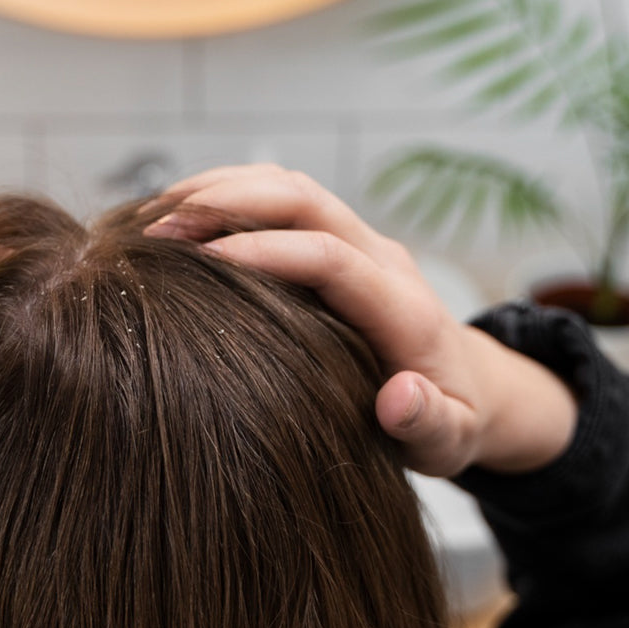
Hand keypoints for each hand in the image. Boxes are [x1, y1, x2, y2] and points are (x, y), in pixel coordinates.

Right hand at [144, 164, 577, 477]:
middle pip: (304, 198)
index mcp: (402, 306)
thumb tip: (400, 397)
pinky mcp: (337, 239)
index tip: (199, 259)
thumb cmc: (451, 419)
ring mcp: (359, 241)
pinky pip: (282, 197)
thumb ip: (429, 423)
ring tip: (156, 212)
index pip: (330, 255)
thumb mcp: (449, 441)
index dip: (265, 250)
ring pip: (288, 186)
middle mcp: (380, 258)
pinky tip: (181, 216)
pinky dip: (230, 194)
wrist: (472, 384)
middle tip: (160, 226)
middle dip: (229, 201)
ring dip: (222, 187)